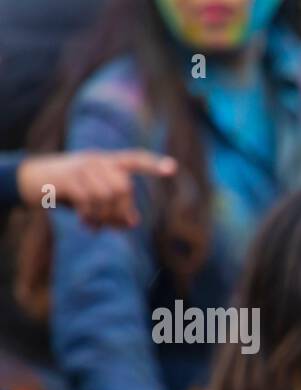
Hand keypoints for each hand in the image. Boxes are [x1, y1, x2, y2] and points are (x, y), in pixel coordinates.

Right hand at [16, 150, 176, 228]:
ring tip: (96, 226)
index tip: (173, 168)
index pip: (135, 159)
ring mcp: (82, 167)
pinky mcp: (68, 178)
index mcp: (109, 162)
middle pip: (123, 188)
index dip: (153, 164)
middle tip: (112, 226)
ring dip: (104, 217)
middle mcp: (98, 160)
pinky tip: (87, 224)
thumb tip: (132, 223)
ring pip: (107, 196)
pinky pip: (90, 201)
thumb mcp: (95, 196)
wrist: (34, 178)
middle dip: (121, 212)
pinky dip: (92, 217)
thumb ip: (115, 207)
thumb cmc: (72, 189)